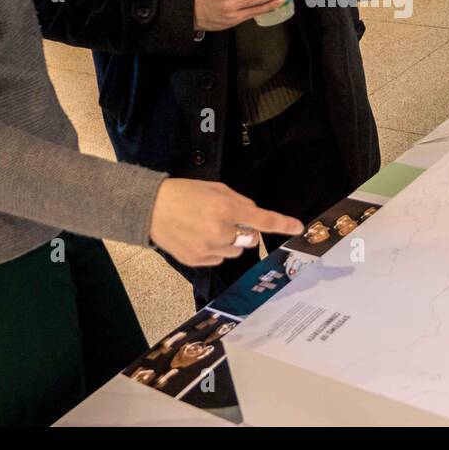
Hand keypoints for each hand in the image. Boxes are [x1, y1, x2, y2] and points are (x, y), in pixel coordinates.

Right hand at [149, 178, 303, 266]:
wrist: (150, 208)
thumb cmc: (185, 193)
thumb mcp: (216, 188)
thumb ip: (239, 202)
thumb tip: (255, 216)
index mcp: (226, 209)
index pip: (263, 219)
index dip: (283, 223)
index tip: (298, 227)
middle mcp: (220, 231)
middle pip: (251, 239)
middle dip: (246, 230)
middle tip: (227, 219)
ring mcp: (209, 249)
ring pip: (236, 251)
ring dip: (231, 241)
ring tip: (208, 227)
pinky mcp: (198, 260)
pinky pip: (219, 259)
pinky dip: (216, 250)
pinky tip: (199, 237)